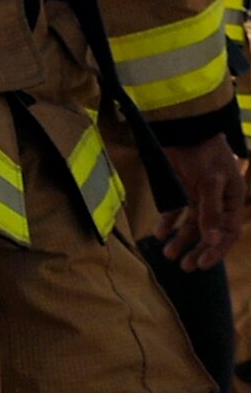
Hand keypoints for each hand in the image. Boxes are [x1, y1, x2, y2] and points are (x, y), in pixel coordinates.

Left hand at [156, 134, 245, 269]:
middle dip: (197, 249)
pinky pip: (176, 211)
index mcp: (232, 199)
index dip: (216, 250)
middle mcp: (217, 201)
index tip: (202, 264)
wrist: (183, 126)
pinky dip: (168, 222)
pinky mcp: (181, 188)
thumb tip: (212, 239)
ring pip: (191, 225)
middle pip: (209, 233)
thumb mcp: (211, 181)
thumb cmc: (205, 150)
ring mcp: (198, 195)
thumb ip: (211, 211)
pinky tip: (159, 233)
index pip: (228, 233)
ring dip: (181, 239)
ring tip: (169, 254)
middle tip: (184, 266)